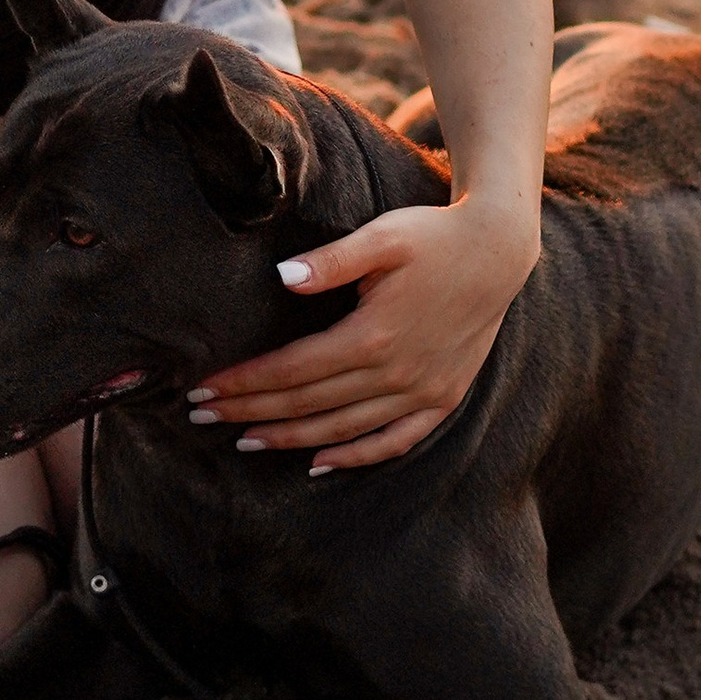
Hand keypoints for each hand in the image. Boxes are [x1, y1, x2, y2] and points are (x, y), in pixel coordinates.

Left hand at [188, 198, 538, 473]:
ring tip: (244, 441)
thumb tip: (282, 277)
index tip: (203, 389)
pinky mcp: (443, 399)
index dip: (245, 382)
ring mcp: (423, 392)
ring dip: (290, 439)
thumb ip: (331, 261)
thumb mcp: (382, 237)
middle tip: (201, 416)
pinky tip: (321, 463)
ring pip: (343, 428)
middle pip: (308, 403)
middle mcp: (397, 372)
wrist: (499, 250)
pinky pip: (394, 440)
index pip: (292, 369)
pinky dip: (356, 456)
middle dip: (250, 411)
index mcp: (374, 334)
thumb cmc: (433, 236)